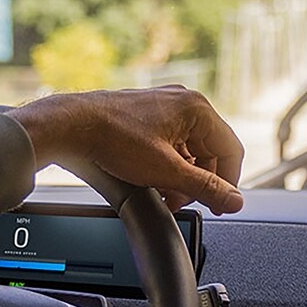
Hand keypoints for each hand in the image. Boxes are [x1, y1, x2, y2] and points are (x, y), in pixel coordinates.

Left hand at [8, 86, 244, 214]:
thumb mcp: (166, 171)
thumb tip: (234, 201)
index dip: (228, 183)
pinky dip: (167, 166)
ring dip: (181, 178)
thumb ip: (205, 188)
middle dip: (198, 182)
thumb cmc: (114, 138)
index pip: (230, 151)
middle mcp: (184, 103)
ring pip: (189, 150)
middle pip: (210, 152)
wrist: (72, 126)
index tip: (220, 203)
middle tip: (184, 202)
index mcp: (197, 109)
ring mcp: (166, 107)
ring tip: (165, 196)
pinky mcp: (149, 116)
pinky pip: (171, 144)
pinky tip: (153, 183)